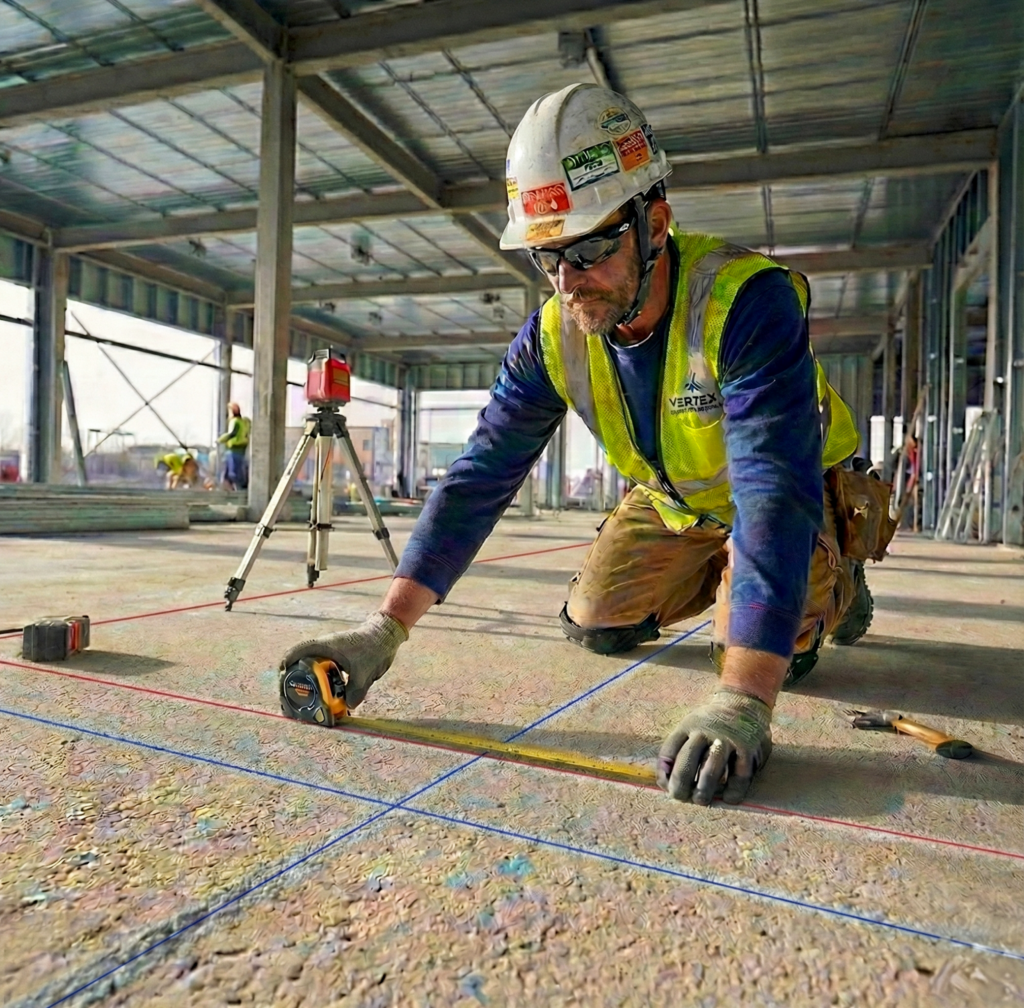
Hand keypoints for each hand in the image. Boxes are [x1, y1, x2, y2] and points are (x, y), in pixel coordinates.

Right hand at [279, 611, 407, 709]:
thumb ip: (355, 691)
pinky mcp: (340, 658)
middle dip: (295, 680)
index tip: (281, 680)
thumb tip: (348, 707)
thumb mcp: (364, 672)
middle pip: (301, 663)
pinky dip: (322, 682)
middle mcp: (324, 648)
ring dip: (308, 682)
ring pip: (313, 667)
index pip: (296, 653)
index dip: (285, 665)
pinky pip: (325, 670)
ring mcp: (332, 653)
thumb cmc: (373, 648)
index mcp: (324, 647)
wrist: (387, 635)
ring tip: (307, 700)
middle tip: (293, 698)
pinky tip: (327, 695)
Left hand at [656, 689, 772, 805]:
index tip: (667, 787)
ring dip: (703, 790)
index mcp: (687, 727)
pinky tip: (728, 798)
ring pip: (711, 770)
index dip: (664, 774)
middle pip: (687, 762)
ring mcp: (726, 740)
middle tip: (681, 798)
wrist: (743, 702)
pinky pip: (739, 775)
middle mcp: (705, 732)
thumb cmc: (711, 724)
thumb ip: (677, 750)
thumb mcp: (690, 726)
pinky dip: (733, 790)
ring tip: (700, 800)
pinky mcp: (747, 749)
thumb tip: (664, 782)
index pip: (669, 752)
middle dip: (681, 785)